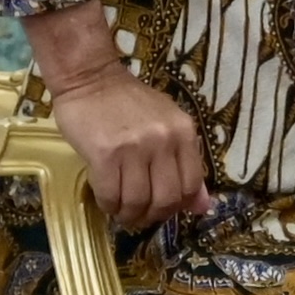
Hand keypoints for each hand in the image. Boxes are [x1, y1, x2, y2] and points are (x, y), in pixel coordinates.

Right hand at [24, 5, 212, 230]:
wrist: (91, 79)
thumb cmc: (128, 103)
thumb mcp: (167, 125)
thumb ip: (185, 163)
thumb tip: (203, 206)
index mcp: (185, 132)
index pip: (192, 184)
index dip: (179, 205)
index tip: (163, 208)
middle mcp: (164, 141)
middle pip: (167, 198)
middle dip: (154, 215)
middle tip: (141, 216)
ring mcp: (135, 148)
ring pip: (139, 201)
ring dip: (129, 215)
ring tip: (123, 212)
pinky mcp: (105, 154)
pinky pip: (111, 194)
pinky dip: (109, 206)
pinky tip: (107, 202)